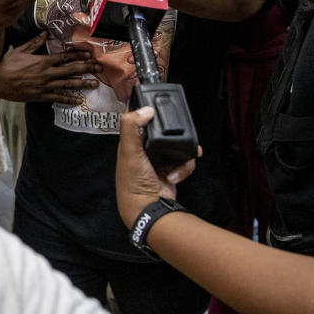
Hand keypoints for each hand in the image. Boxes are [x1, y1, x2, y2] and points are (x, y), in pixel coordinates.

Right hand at [0, 33, 102, 103]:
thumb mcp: (21, 50)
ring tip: (95, 84)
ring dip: (83, 84)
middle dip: (87, 68)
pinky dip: (68, 99)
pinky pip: (58, 98)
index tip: (90, 54)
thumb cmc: (8, 64)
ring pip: (68, 84)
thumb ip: (35, 42)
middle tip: (99, 68)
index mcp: (43, 61)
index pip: (65, 57)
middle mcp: (47, 73)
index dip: (79, 55)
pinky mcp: (41, 96)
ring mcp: (45, 85)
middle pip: (71, 70)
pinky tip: (78, 101)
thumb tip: (46, 32)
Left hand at [115, 107, 196, 228]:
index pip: (138, 120)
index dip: (146, 112)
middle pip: (163, 131)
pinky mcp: (171, 169)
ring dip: (181, 155)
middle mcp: (144, 150)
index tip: (156, 105)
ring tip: (175, 165)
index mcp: (131, 142)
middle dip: (173, 134)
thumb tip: (144, 110)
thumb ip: (131, 127)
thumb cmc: (133, 183)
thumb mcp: (129, 151)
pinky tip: (175, 175)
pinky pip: (184, 160)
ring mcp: (159, 160)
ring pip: (177, 145)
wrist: (149, 208)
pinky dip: (184, 167)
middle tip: (176, 139)